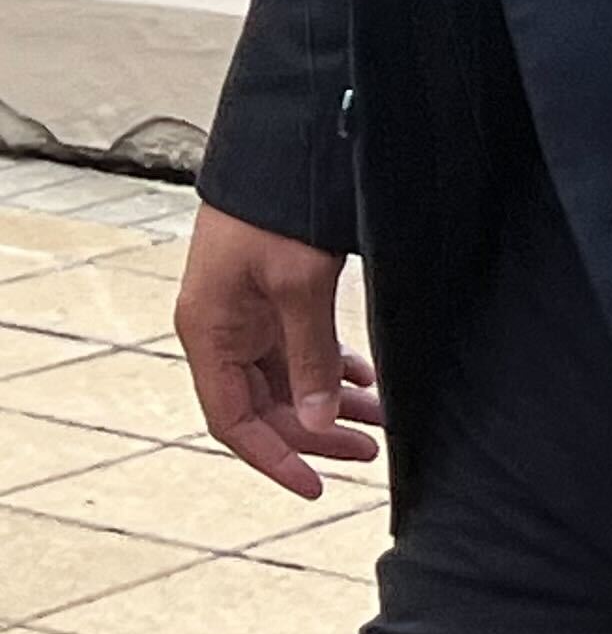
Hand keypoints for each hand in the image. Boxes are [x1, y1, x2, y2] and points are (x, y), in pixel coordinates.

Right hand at [174, 205, 382, 498]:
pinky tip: (364, 379)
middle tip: (371, 449)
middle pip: (264, 405)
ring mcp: (246, 313)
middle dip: (315, 432)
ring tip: (380, 420)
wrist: (283, 146)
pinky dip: (329, 366)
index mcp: (209, 333)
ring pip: (286, 378)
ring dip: (329, 399)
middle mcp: (221, 329)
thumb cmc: (276, 208)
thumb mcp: (298, 284)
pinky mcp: (271, 295)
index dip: (273, 458)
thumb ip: (310, 355)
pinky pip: (296, 348)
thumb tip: (318, 422)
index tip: (315, 487)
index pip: (233, 422)